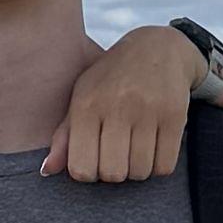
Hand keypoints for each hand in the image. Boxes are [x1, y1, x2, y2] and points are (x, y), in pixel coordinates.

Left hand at [55, 18, 203, 184]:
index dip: (87, 174)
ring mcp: (148, 111)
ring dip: (137, 171)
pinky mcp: (174, 116)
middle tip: (116, 157)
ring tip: (134, 152)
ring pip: (140, 172)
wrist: (157, 48)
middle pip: (113, 173)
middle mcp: (117, 106)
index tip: (93, 161)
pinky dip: (157, 167)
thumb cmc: (111, 79)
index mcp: (87, 104)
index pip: (81, 167)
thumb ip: (64, 136)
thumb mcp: (82, 97)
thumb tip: (47, 171)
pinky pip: (164, 166)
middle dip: (113, 174)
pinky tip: (153, 150)